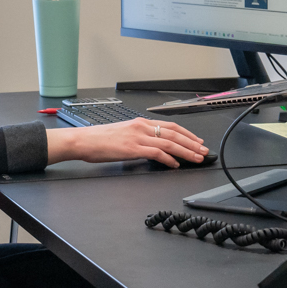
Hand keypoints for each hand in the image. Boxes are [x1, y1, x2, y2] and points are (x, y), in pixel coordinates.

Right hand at [45, 118, 208, 167]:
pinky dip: (168, 159)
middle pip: (174, 134)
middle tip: (203, 150)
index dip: (187, 133)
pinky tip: (175, 165)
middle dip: (192, 143)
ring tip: (196, 158)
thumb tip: (152, 148)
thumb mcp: (122, 134)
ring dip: (186, 151)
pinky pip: (156, 153)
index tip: (197, 140)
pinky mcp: (133, 148)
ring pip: (169, 143)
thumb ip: (138, 138)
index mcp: (139, 123)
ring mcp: (138, 137)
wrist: (83, 140)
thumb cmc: (98, 139)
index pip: (169, 126)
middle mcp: (141, 127)